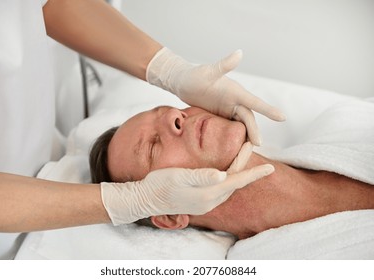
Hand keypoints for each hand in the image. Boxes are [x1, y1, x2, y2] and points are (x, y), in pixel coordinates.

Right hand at [101, 165, 273, 224]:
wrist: (147, 199)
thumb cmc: (161, 185)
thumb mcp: (179, 177)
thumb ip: (202, 177)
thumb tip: (222, 175)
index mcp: (208, 194)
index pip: (237, 181)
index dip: (254, 173)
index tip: (270, 167)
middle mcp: (211, 201)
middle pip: (235, 181)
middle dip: (245, 165)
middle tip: (250, 145)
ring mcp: (206, 203)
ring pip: (229, 185)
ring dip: (238, 171)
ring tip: (242, 154)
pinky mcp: (201, 201)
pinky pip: (222, 189)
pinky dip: (229, 177)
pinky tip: (229, 170)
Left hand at [146, 48, 284, 144]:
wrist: (183, 83)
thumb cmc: (195, 75)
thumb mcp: (209, 71)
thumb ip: (224, 65)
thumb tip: (239, 52)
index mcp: (236, 92)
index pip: (254, 103)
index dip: (268, 110)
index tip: (283, 118)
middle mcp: (235, 102)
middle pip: (248, 119)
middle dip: (254, 131)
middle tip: (257, 145)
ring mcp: (228, 110)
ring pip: (241, 126)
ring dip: (246, 137)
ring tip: (246, 152)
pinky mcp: (221, 117)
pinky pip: (230, 129)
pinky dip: (235, 138)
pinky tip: (234, 149)